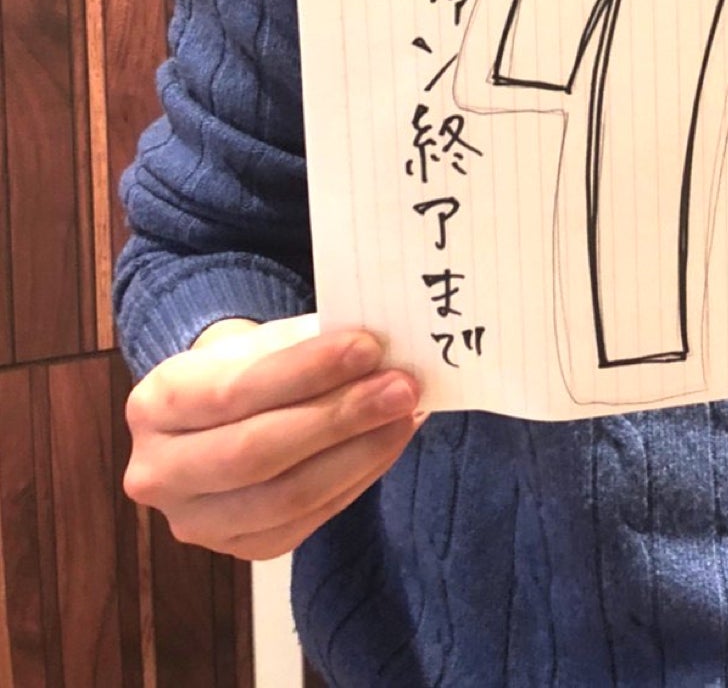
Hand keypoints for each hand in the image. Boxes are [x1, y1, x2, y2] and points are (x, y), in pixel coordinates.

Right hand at [123, 315, 421, 559]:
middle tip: (402, 386)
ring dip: (359, 453)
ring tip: (406, 412)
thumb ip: (305, 344)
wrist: (211, 419)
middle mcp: (160, 473)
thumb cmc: (242, 368)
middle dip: (339, 417)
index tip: (369, 346)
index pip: (233, 391)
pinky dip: (358, 479)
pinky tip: (390, 442)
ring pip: (286, 497)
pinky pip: (307, 520)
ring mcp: (197, 522)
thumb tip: (376, 351)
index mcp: (155, 404)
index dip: (305, 371)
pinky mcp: (239, 550)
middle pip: (256, 453)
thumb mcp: (258, 342)